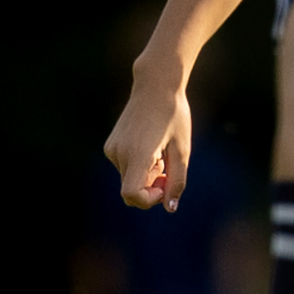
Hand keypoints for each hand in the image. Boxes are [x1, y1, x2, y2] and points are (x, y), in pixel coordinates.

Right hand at [106, 69, 191, 213]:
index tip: (164, 186)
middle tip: (168, 166)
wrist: (156, 85)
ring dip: (147, 174)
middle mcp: (120, 153)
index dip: (149, 200)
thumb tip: (170, 208)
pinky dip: (139, 165)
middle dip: (152, 187)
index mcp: (138, 154)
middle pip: (131, 191)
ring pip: (129, 179)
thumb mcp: (182, 150)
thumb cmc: (174, 115)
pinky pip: (125, 167)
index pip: (131, 195)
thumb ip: (177, 180)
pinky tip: (150, 145)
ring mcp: (112, 149)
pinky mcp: (110, 145)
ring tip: (160, 151)